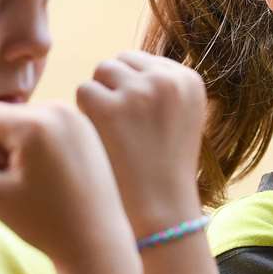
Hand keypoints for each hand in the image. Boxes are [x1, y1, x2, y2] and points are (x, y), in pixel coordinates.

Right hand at [0, 101, 136, 272]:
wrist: (96, 239)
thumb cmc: (42, 222)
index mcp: (34, 122)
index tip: (2, 176)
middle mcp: (58, 108)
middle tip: (24, 183)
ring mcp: (75, 115)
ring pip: (19, 120)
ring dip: (18, 147)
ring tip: (39, 181)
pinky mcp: (84, 126)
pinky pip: (42, 126)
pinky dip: (38, 147)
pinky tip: (54, 176)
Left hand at [75, 51, 207, 235]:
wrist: (160, 211)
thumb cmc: (164, 169)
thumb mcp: (181, 119)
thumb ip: (161, 88)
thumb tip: (125, 63)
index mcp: (189, 81)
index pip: (143, 62)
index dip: (132, 91)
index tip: (137, 123)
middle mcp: (167, 81)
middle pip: (121, 63)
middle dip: (114, 89)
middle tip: (121, 130)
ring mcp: (138, 92)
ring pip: (101, 73)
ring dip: (99, 99)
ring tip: (112, 135)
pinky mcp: (109, 107)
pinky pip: (84, 92)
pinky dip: (85, 115)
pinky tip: (100, 140)